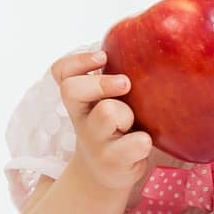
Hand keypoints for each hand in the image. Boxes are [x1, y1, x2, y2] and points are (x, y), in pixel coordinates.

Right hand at [50, 47, 152, 192]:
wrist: (107, 173)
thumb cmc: (114, 129)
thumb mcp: (106, 103)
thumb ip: (114, 79)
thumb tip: (151, 40)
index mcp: (80, 101)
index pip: (62, 73)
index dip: (78, 61)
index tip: (103, 56)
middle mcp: (82, 120)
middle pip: (73, 90)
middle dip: (102, 82)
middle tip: (126, 83)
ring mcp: (96, 142)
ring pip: (107, 112)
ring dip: (126, 113)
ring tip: (134, 123)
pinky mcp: (115, 161)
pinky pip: (136, 142)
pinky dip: (144, 140)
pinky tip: (145, 142)